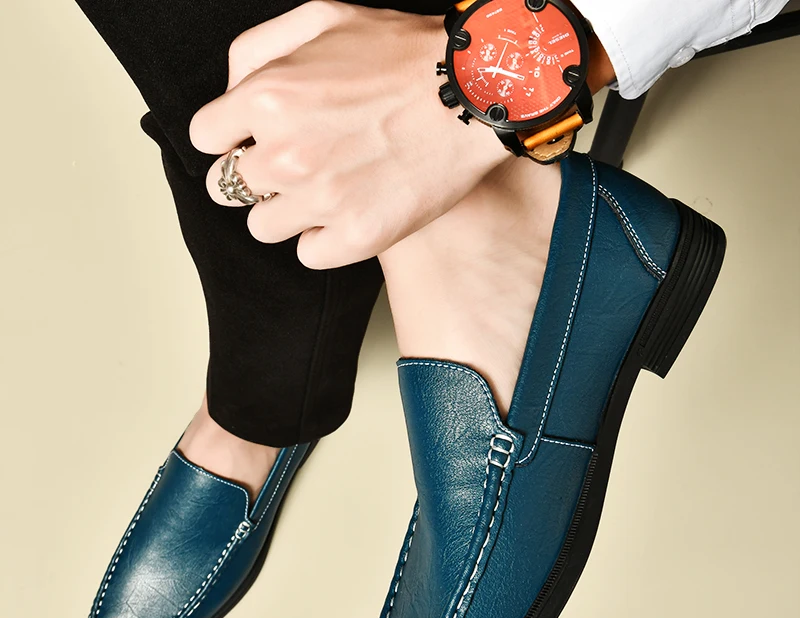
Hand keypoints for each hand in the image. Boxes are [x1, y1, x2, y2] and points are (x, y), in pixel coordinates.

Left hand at [189, 1, 509, 269]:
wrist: (472, 96)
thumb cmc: (401, 56)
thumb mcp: (320, 18)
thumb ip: (256, 52)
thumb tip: (230, 93)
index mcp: (267, 98)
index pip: (205, 140)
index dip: (228, 139)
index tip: (250, 140)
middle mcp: (285, 154)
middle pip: (228, 188)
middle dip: (253, 175)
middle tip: (291, 164)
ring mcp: (321, 201)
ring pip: (263, 226)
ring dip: (285, 210)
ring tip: (323, 188)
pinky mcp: (357, 237)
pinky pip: (308, 253)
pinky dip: (322, 237)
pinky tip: (345, 212)